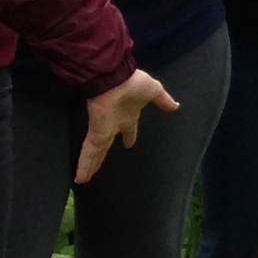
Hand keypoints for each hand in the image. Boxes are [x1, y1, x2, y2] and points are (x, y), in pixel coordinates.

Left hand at [75, 67, 177, 186]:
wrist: (117, 76)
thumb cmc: (133, 82)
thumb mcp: (154, 91)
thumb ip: (163, 100)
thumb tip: (177, 106)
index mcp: (128, 116)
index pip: (128, 129)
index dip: (128, 137)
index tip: (128, 144)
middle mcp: (114, 124)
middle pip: (105, 147)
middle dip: (101, 158)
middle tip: (95, 170)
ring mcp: (102, 129)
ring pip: (95, 153)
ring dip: (89, 167)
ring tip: (82, 180)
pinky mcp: (95, 132)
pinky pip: (89, 152)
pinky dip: (85, 165)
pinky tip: (80, 178)